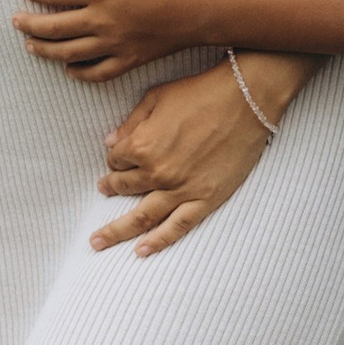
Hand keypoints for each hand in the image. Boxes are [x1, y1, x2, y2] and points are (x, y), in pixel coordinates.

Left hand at [17, 0, 211, 81]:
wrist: (202, 7)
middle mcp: (101, 21)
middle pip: (53, 27)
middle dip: (29, 24)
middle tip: (15, 20)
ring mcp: (113, 44)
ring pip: (68, 53)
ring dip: (44, 50)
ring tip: (30, 46)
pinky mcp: (128, 59)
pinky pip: (96, 73)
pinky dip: (78, 73)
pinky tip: (68, 68)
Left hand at [93, 60, 282, 256]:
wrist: (245, 100)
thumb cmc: (201, 93)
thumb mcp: (157, 97)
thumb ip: (131, 122)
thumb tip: (111, 141)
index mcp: (142, 145)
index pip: (117, 159)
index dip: (115, 157)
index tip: (119, 155)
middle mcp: (157, 172)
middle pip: (124, 187)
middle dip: (110, 187)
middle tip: (103, 189)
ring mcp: (181, 189)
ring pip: (142, 217)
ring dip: (116, 231)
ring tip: (98, 241)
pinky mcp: (205, 199)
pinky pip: (177, 227)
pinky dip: (158, 241)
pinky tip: (141, 251)